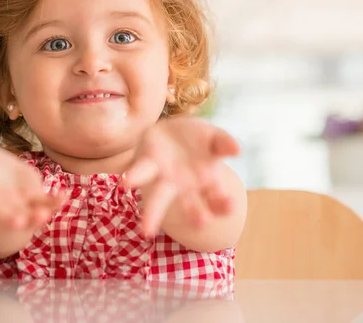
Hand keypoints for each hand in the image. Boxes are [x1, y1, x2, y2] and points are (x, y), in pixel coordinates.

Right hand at [0, 147, 66, 228]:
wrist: (1, 182)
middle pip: (1, 213)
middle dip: (8, 218)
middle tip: (15, 223)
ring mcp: (18, 205)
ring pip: (26, 214)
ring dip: (34, 216)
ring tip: (41, 216)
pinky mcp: (36, 200)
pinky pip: (47, 202)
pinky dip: (56, 201)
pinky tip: (64, 196)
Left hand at [122, 117, 239, 236]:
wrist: (171, 131)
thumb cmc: (198, 140)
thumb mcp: (214, 137)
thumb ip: (223, 143)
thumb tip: (237, 149)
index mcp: (206, 181)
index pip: (216, 196)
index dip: (223, 202)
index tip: (230, 207)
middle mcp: (184, 186)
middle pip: (189, 204)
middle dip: (194, 214)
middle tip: (201, 223)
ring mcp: (164, 178)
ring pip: (157, 198)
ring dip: (152, 214)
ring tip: (146, 231)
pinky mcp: (146, 164)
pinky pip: (139, 171)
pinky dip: (133, 177)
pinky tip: (126, 183)